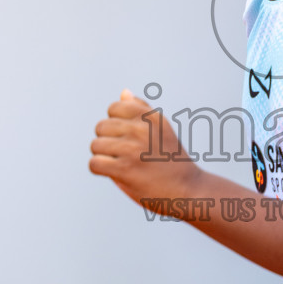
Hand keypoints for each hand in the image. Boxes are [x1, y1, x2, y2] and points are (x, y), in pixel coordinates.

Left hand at [88, 88, 201, 207]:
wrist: (188, 191)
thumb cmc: (172, 161)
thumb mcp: (163, 130)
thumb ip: (141, 110)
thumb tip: (124, 92)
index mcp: (151, 117)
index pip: (114, 108)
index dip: (116, 124)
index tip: (128, 137)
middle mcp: (141, 130)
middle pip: (101, 126)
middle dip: (108, 141)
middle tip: (125, 154)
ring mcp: (132, 149)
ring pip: (95, 145)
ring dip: (103, 156)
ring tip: (121, 164)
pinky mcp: (124, 170)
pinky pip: (94, 163)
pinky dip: (100, 170)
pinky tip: (114, 173)